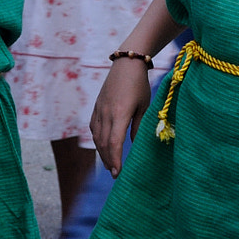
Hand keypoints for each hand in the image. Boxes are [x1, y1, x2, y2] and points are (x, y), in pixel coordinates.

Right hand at [90, 58, 151, 176]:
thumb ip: (138, 126)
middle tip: (114, 173)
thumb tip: (134, 145)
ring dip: (101, 152)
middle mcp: (106, 113)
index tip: (118, 173)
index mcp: (119, 113)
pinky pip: (93, 127)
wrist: (126, 64)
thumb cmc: (139, 85)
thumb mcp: (144, 106)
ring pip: (96, 136)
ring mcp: (99, 109)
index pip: (114, 142)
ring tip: (108, 163)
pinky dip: (97, 139)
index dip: (115, 159)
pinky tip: (101, 146)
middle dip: (108, 160)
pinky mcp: (97, 106)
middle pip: (103, 142)